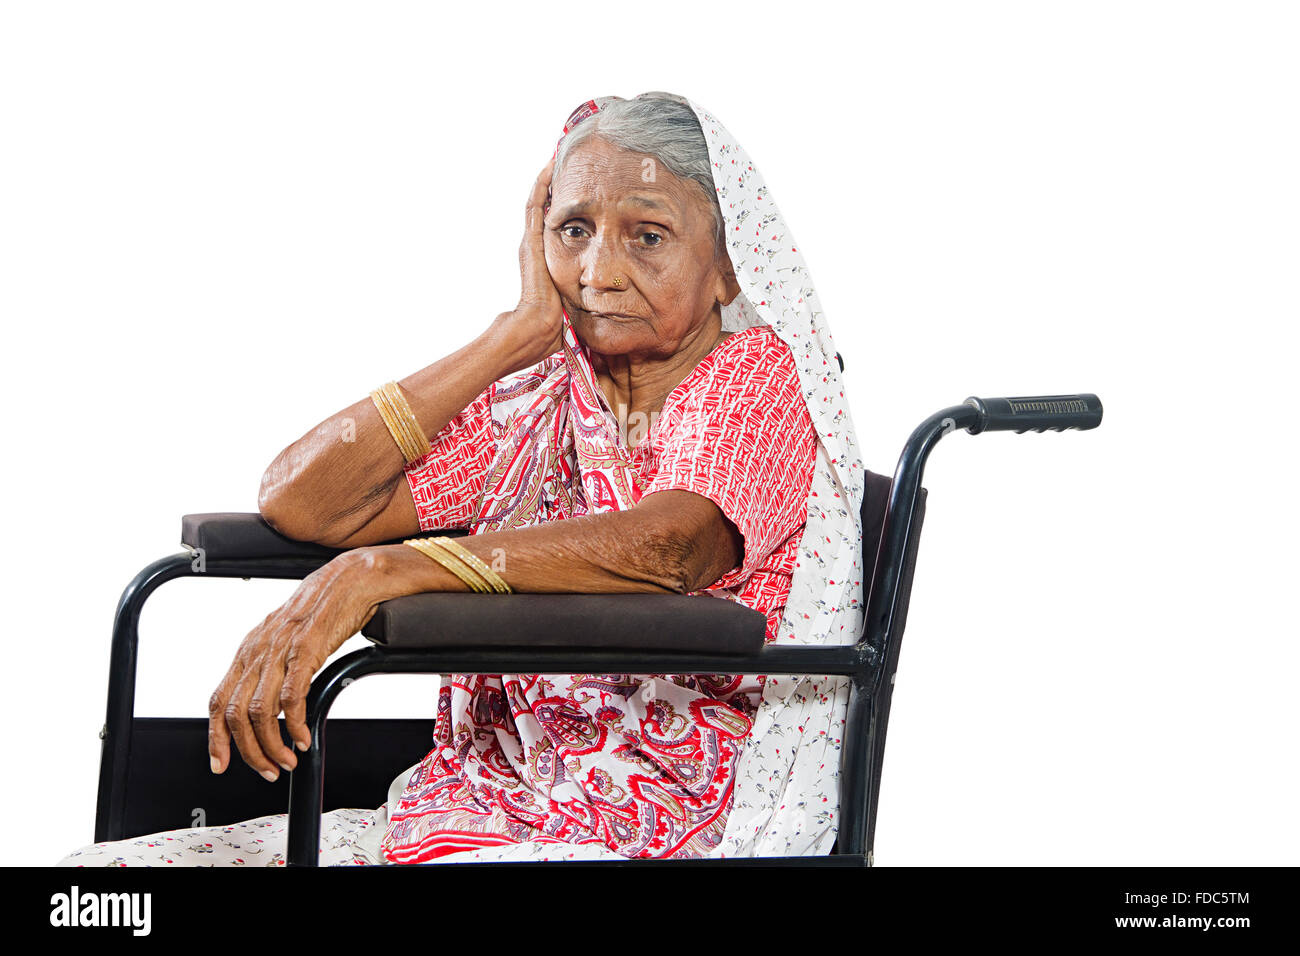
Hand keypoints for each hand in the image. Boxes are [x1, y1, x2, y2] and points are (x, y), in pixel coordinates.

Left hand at [207, 549, 386, 780]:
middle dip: (248, 751)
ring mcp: (280, 649)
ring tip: (287, 760)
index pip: (219, 700)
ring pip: (260, 711)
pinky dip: (295, 725)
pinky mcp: (306, 648)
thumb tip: (271, 707)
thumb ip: (273, 669)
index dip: (215, 737)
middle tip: (268, 769)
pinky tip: (303, 737)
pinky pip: (292, 697)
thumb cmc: (324, 609)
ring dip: (271, 745)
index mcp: (250, 649)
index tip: (220, 763)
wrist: (352, 579)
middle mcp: (258, 650)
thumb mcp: (288, 640)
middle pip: (236, 714)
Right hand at [492, 155, 565, 372]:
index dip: (565, 208)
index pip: (555, 227)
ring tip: (558, 157)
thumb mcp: (574, 303)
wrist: (536, 330)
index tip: (579, 191)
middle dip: (557, 187)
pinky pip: (536, 205)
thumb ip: (582, 294)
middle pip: (547, 209)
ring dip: (548, 179)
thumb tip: (606, 297)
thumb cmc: (556, 326)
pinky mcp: (531, 241)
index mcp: (544, 261)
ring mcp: (530, 243)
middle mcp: (535, 248)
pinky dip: (542, 185)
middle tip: (569, 164)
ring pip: (539, 201)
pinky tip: (551, 166)